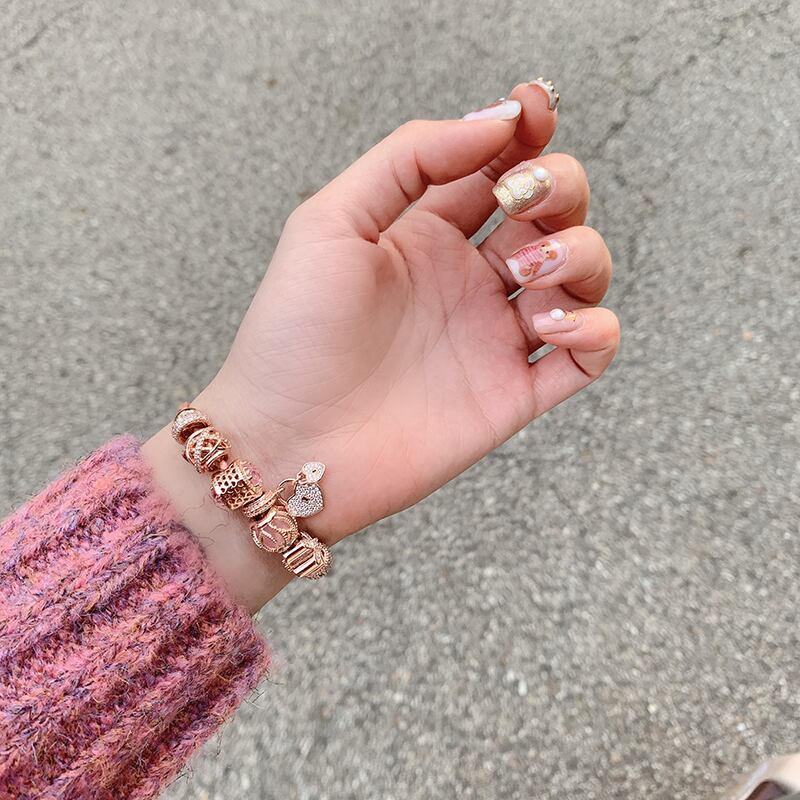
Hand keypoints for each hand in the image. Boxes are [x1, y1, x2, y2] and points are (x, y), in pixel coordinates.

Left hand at [144, 82, 618, 610]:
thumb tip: (497, 122)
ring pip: (583, 273)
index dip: (529, 131)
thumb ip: (410, 159)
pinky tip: (547, 323)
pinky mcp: (514, 393)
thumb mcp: (330, 221)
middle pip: (555, 210)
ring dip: (578, 254)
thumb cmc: (292, 335)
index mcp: (426, 233)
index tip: (535, 112)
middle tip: (520, 202)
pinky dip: (593, 328)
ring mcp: (495, 335)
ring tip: (524, 273)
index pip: (499, 166)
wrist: (288, 443)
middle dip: (560, 187)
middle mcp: (469, 279)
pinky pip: (589, 353)